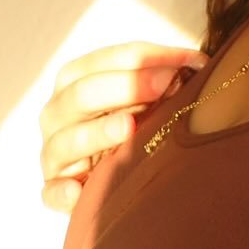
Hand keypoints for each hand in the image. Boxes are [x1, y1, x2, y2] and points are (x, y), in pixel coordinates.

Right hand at [39, 41, 208, 213]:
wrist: (116, 165)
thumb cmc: (135, 116)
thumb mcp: (145, 92)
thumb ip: (163, 76)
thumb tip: (197, 63)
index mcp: (76, 78)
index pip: (108, 59)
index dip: (148, 58)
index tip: (190, 60)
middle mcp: (57, 111)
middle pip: (82, 93)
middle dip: (127, 85)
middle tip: (166, 84)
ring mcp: (54, 152)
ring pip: (65, 141)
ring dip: (97, 133)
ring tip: (129, 128)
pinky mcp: (55, 188)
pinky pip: (52, 191)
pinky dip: (62, 191)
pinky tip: (79, 191)